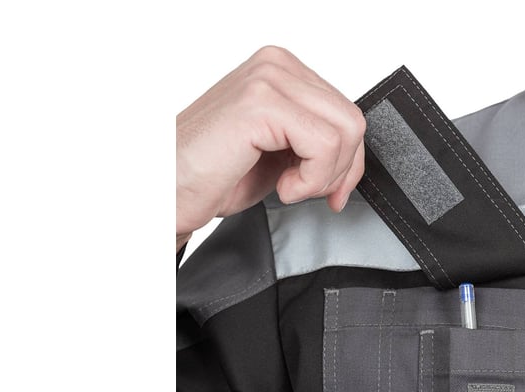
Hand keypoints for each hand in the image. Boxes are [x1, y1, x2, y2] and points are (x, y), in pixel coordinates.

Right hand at [176, 46, 366, 249]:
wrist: (169, 190)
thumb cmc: (214, 174)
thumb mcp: (281, 152)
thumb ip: (315, 141)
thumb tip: (354, 156)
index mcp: (282, 69)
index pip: (347, 110)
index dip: (349, 160)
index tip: (332, 190)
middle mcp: (275, 64)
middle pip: (352, 120)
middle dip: (341, 170)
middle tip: (308, 192)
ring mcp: (267, 78)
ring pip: (344, 131)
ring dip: (324, 176)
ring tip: (289, 187)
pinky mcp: (261, 103)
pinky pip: (323, 145)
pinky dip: (310, 179)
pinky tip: (281, 187)